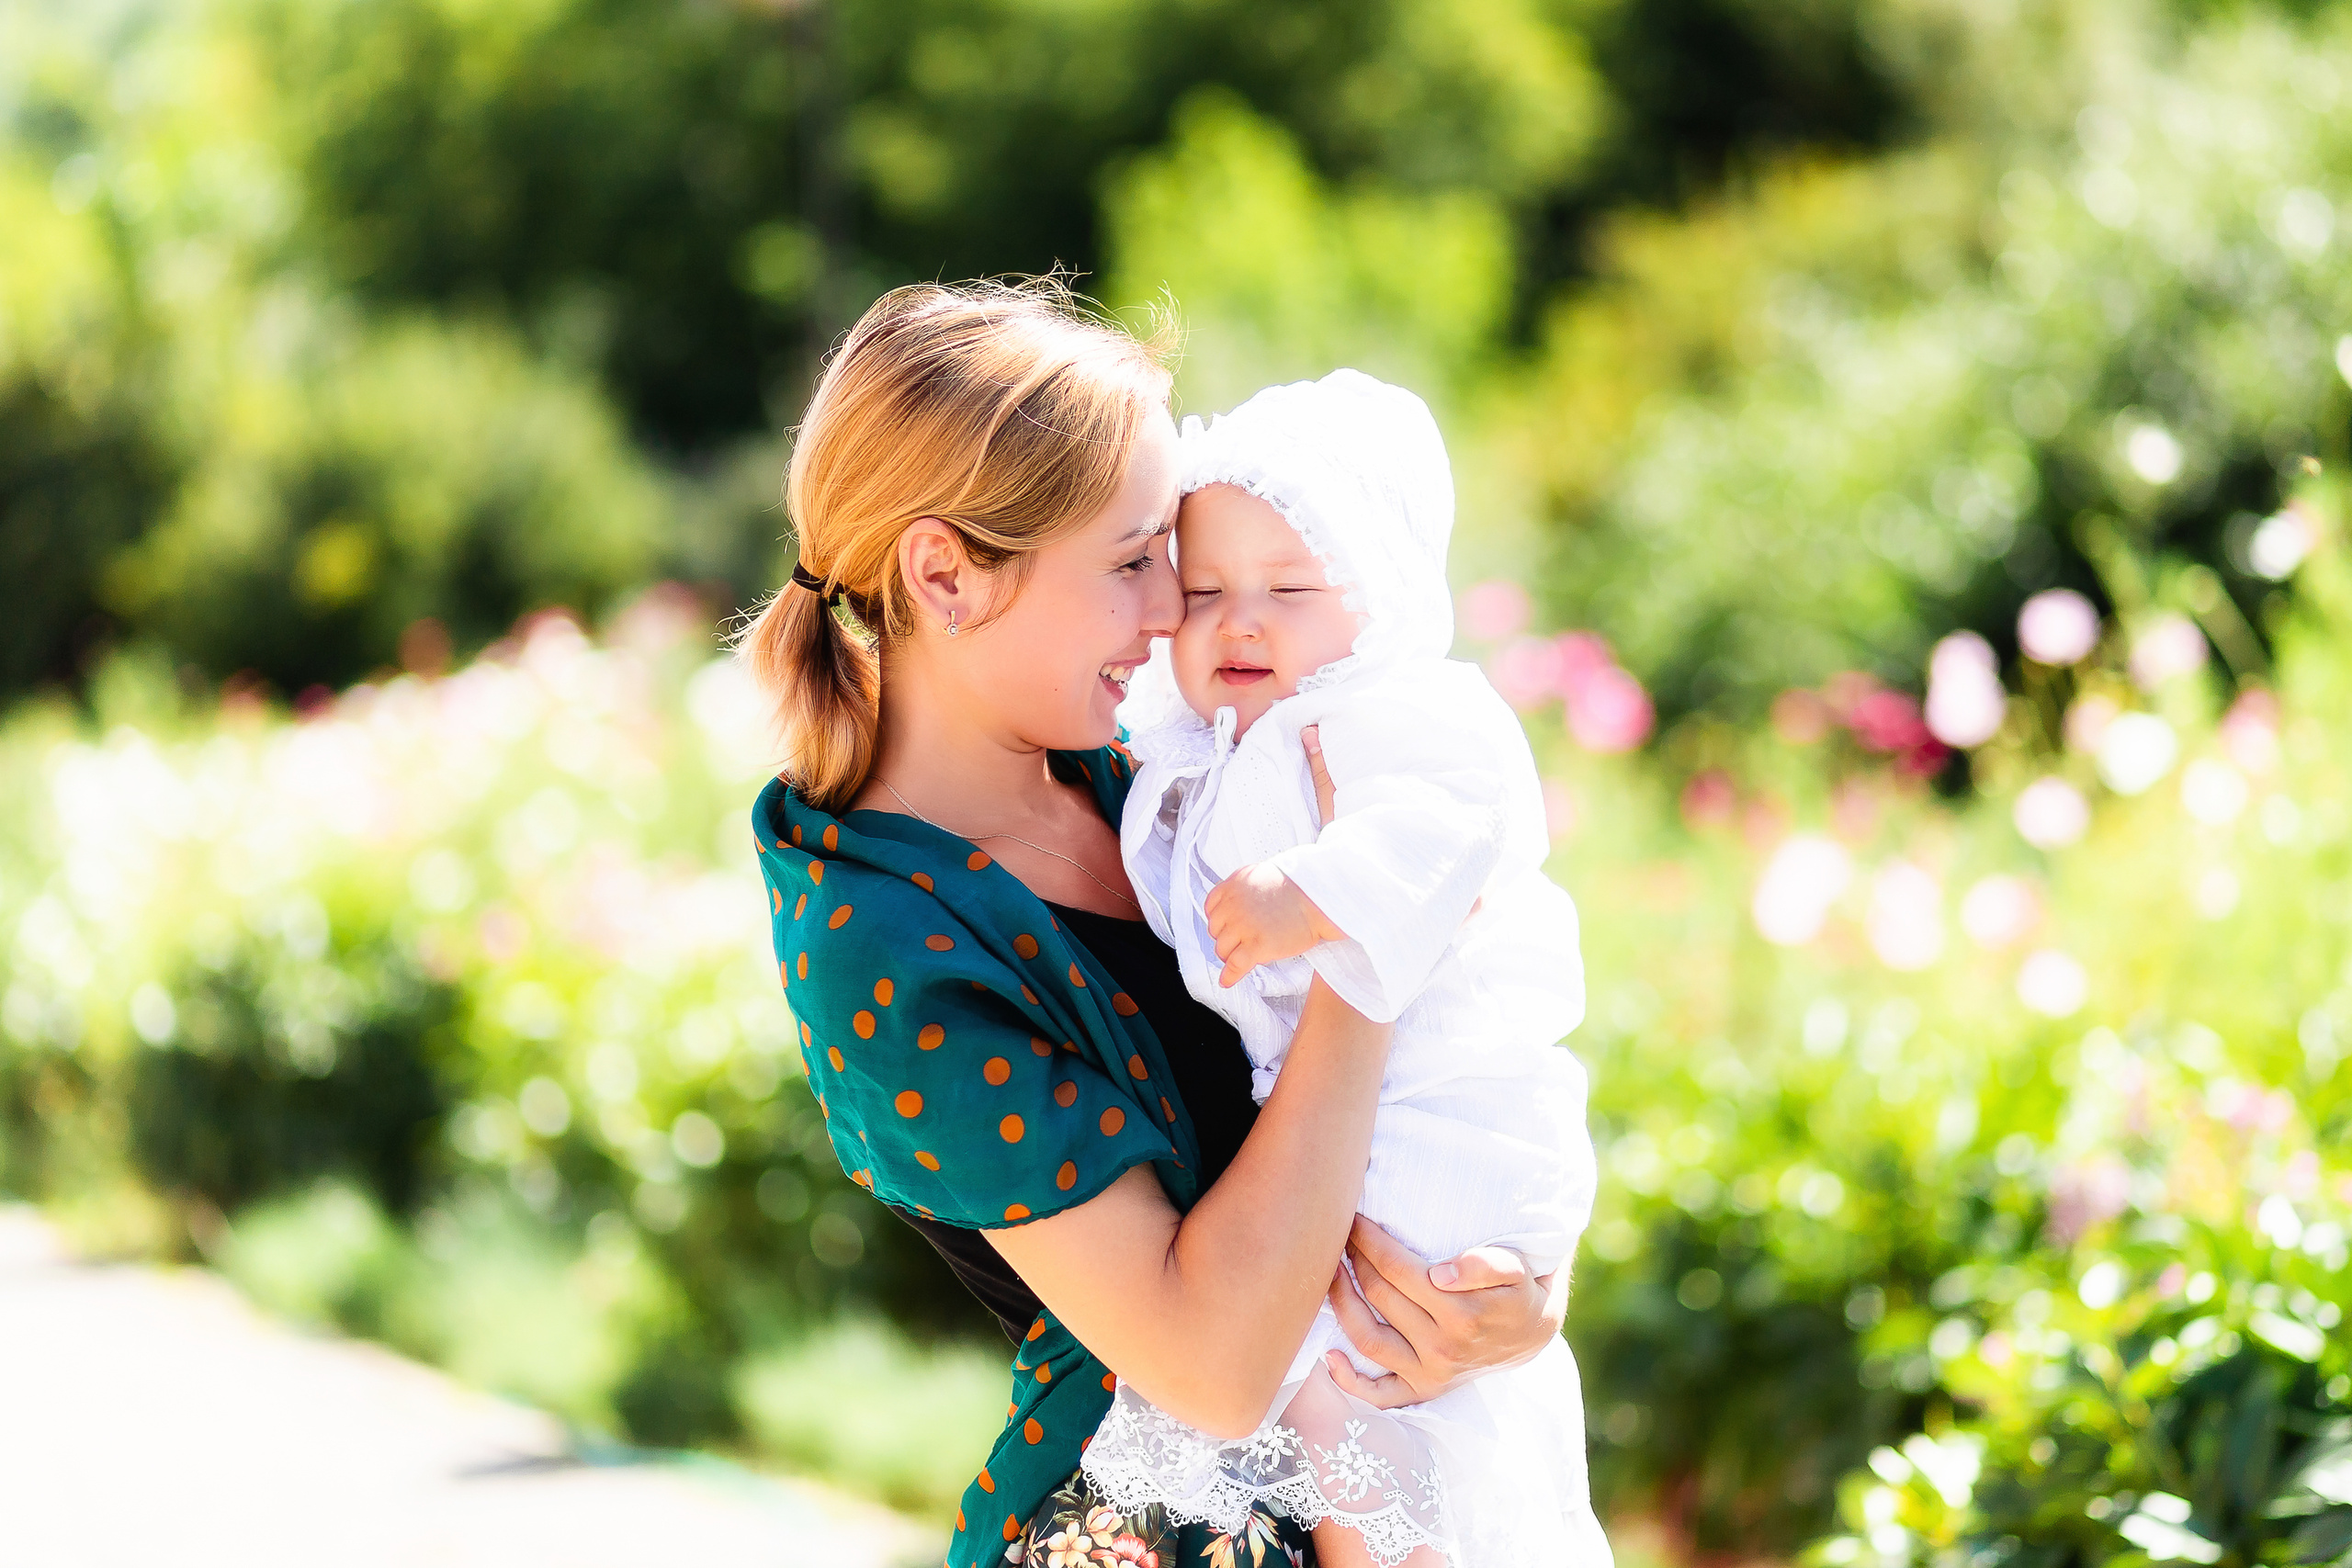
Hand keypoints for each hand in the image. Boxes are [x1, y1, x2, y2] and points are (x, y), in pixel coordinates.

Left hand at [1202, 726, 1344, 987]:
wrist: (1338, 901)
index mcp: (1243, 873)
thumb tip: (1313, 728)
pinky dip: (1232, 973)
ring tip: (1253, 949)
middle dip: (1229, 929)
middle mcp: (1237, 900)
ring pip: (1222, 945)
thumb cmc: (1330, 861)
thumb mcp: (1322, 812)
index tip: (1249, 908)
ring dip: (1234, 949)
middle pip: (1215, 923)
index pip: (1216, 897)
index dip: (1230, 905)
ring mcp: (1244, 927)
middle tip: (1251, 932)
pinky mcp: (1256, 951)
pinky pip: (1234, 967)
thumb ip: (1317, 773)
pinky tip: (1232, 978)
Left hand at [1321, 1216, 1566, 1407]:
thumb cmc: (1520, 1290)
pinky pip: (1379, 1395)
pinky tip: (1330, 1355)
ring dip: (1342, 1304)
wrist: (1533, 1333)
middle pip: (1380, 1296)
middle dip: (1355, 1259)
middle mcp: (1441, 1348)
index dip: (1371, 1240)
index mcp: (1463, 1314)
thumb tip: (1443, 1273)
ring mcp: (1430, 1373)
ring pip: (1368, 1339)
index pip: (1399, 1269)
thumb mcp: (1518, 1269)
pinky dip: (1349, 1381)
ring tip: (1331, 1272)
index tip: (1356, 1218)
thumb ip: (1487, 1264)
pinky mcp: (1423, 1390)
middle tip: (1342, 1234)